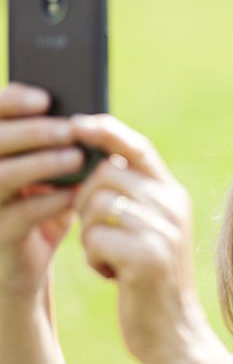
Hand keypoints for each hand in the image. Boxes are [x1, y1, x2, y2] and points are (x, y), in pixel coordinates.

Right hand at [0, 84, 83, 305]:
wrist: (29, 266)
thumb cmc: (43, 208)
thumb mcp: (51, 174)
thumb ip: (61, 146)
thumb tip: (91, 117)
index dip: (12, 101)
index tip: (46, 98)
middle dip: (32, 131)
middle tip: (69, 129)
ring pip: (1, 176)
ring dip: (41, 163)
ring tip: (76, 158)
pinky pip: (18, 215)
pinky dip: (48, 202)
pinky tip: (73, 195)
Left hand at [71, 115, 206, 363]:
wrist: (173, 333)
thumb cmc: (150, 280)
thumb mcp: (149, 231)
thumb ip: (132, 196)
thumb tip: (93, 160)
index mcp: (173, 194)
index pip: (137, 146)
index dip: (106, 130)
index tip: (76, 124)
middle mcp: (173, 206)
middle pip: (106, 174)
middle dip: (85, 201)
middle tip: (96, 231)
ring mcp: (163, 231)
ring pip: (97, 205)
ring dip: (89, 233)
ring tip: (108, 255)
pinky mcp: (147, 257)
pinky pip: (95, 239)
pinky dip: (94, 259)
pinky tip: (112, 275)